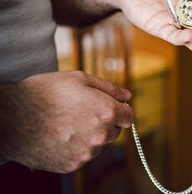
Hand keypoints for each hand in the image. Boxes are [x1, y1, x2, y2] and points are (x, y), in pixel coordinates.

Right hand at [0, 71, 133, 172]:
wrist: (11, 118)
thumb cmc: (44, 94)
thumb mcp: (79, 79)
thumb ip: (109, 88)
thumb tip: (127, 95)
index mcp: (106, 112)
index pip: (129, 117)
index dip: (121, 110)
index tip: (111, 108)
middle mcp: (100, 135)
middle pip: (115, 131)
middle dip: (106, 122)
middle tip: (83, 112)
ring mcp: (86, 153)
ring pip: (99, 144)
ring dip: (91, 135)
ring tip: (68, 123)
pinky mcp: (72, 164)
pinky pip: (83, 155)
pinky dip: (77, 147)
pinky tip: (61, 135)